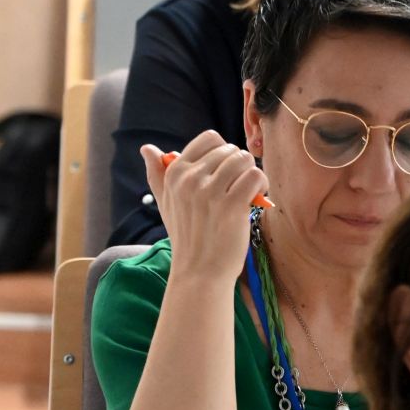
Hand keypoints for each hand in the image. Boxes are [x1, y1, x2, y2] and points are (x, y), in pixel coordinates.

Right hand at [140, 132, 268, 285]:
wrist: (200, 271)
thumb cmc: (187, 236)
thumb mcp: (166, 203)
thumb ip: (158, 174)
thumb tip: (147, 148)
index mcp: (175, 173)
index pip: (210, 138)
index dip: (226, 152)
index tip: (227, 173)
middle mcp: (190, 179)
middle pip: (231, 150)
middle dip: (241, 166)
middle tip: (239, 187)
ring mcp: (209, 191)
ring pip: (245, 160)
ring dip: (252, 174)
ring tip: (249, 192)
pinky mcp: (231, 204)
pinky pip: (255, 176)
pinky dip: (262, 186)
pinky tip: (256, 199)